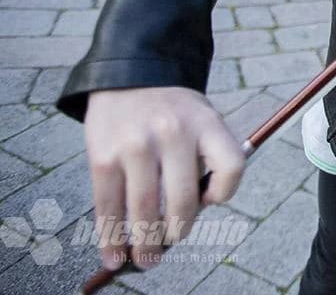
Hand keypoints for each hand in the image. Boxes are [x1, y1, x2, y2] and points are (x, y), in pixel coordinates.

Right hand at [83, 86, 244, 269]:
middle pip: (183, 201)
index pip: (231, 167)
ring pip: (144, 210)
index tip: (209, 202)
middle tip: (168, 246)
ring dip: (144, 243)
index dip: (223, 193)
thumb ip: (205, 156)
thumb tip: (194, 212)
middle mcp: (173, 134)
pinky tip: (113, 253)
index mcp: (206, 123)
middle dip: (177, 232)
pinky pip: (108, 206)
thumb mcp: (202, 117)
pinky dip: (110, 237)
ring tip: (145, 259)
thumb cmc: (172, 109)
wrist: (129, 75)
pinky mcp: (103, 157)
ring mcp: (136, 146)